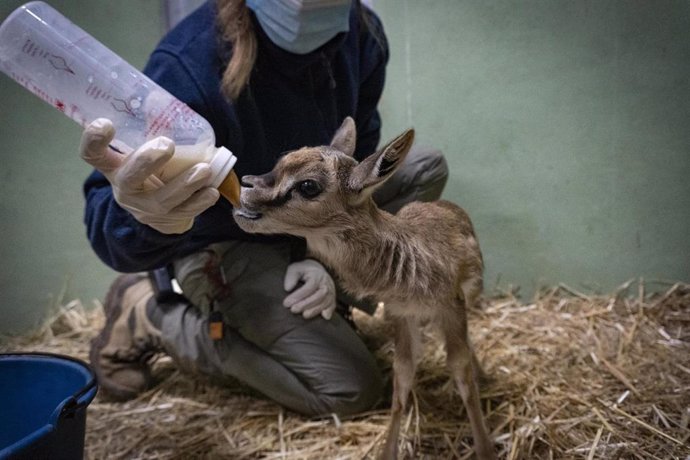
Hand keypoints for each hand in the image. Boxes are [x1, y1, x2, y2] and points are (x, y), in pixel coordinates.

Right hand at [80, 118, 218, 233]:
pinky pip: (184, 212)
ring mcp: (145, 207)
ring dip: (184, 184)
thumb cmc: (148, 169)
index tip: (106, 123)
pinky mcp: (167, 219)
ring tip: (204, 170)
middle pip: (129, 178)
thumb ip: (146, 127)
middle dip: (147, 162)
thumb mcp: (140, 149)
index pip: (92, 154)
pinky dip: (200, 202)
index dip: (94, 141)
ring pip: (162, 199)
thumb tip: (157, 96)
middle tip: (167, 145)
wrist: (157, 211)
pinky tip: (212, 191)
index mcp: (113, 166)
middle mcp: (125, 187)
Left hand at [283, 259, 336, 319]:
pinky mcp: (332, 298)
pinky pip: (333, 305)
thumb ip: (291, 277)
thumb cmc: (304, 270)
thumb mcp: (295, 268)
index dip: (298, 296)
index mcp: (317, 275)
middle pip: (319, 295)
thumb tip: (287, 288)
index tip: (286, 303)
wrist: (317, 269)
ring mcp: (331, 291)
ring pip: (326, 302)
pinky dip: (330, 311)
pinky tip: (324, 317)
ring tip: (304, 315)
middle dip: (306, 304)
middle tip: (293, 310)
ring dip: (315, 310)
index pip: (309, 287)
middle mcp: (326, 283)